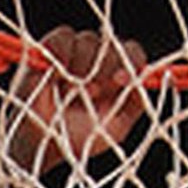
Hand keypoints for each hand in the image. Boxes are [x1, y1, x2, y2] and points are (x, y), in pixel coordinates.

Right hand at [8, 26, 146, 172]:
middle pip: (111, 43)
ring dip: (83, 64)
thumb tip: (144, 80)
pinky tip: (60, 73)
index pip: (131, 52)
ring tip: (73, 92)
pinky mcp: (46, 55)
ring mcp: (71, 56)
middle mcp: (95, 61)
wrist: (44, 150)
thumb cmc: (79, 140)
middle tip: (93, 92)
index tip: (122, 81)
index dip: (131, 61)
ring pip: (87, 39)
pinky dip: (62, 50)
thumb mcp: (117, 128)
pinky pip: (61, 38)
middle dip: (106, 65)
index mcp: (114, 74)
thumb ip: (136, 103)